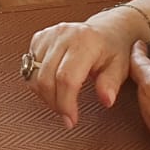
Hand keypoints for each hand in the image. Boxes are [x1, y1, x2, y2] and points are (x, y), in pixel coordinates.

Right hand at [23, 6, 147, 126]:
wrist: (106, 30)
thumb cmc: (113, 50)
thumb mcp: (120, 68)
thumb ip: (111, 84)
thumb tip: (106, 100)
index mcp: (84, 41)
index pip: (66, 78)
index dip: (66, 103)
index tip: (71, 119)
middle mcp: (63, 35)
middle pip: (46, 79)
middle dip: (54, 103)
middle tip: (65, 115)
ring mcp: (48, 35)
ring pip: (34, 75)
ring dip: (44, 95)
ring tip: (60, 102)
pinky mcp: (38, 38)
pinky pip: (29, 68)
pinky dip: (37, 83)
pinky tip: (52, 87)